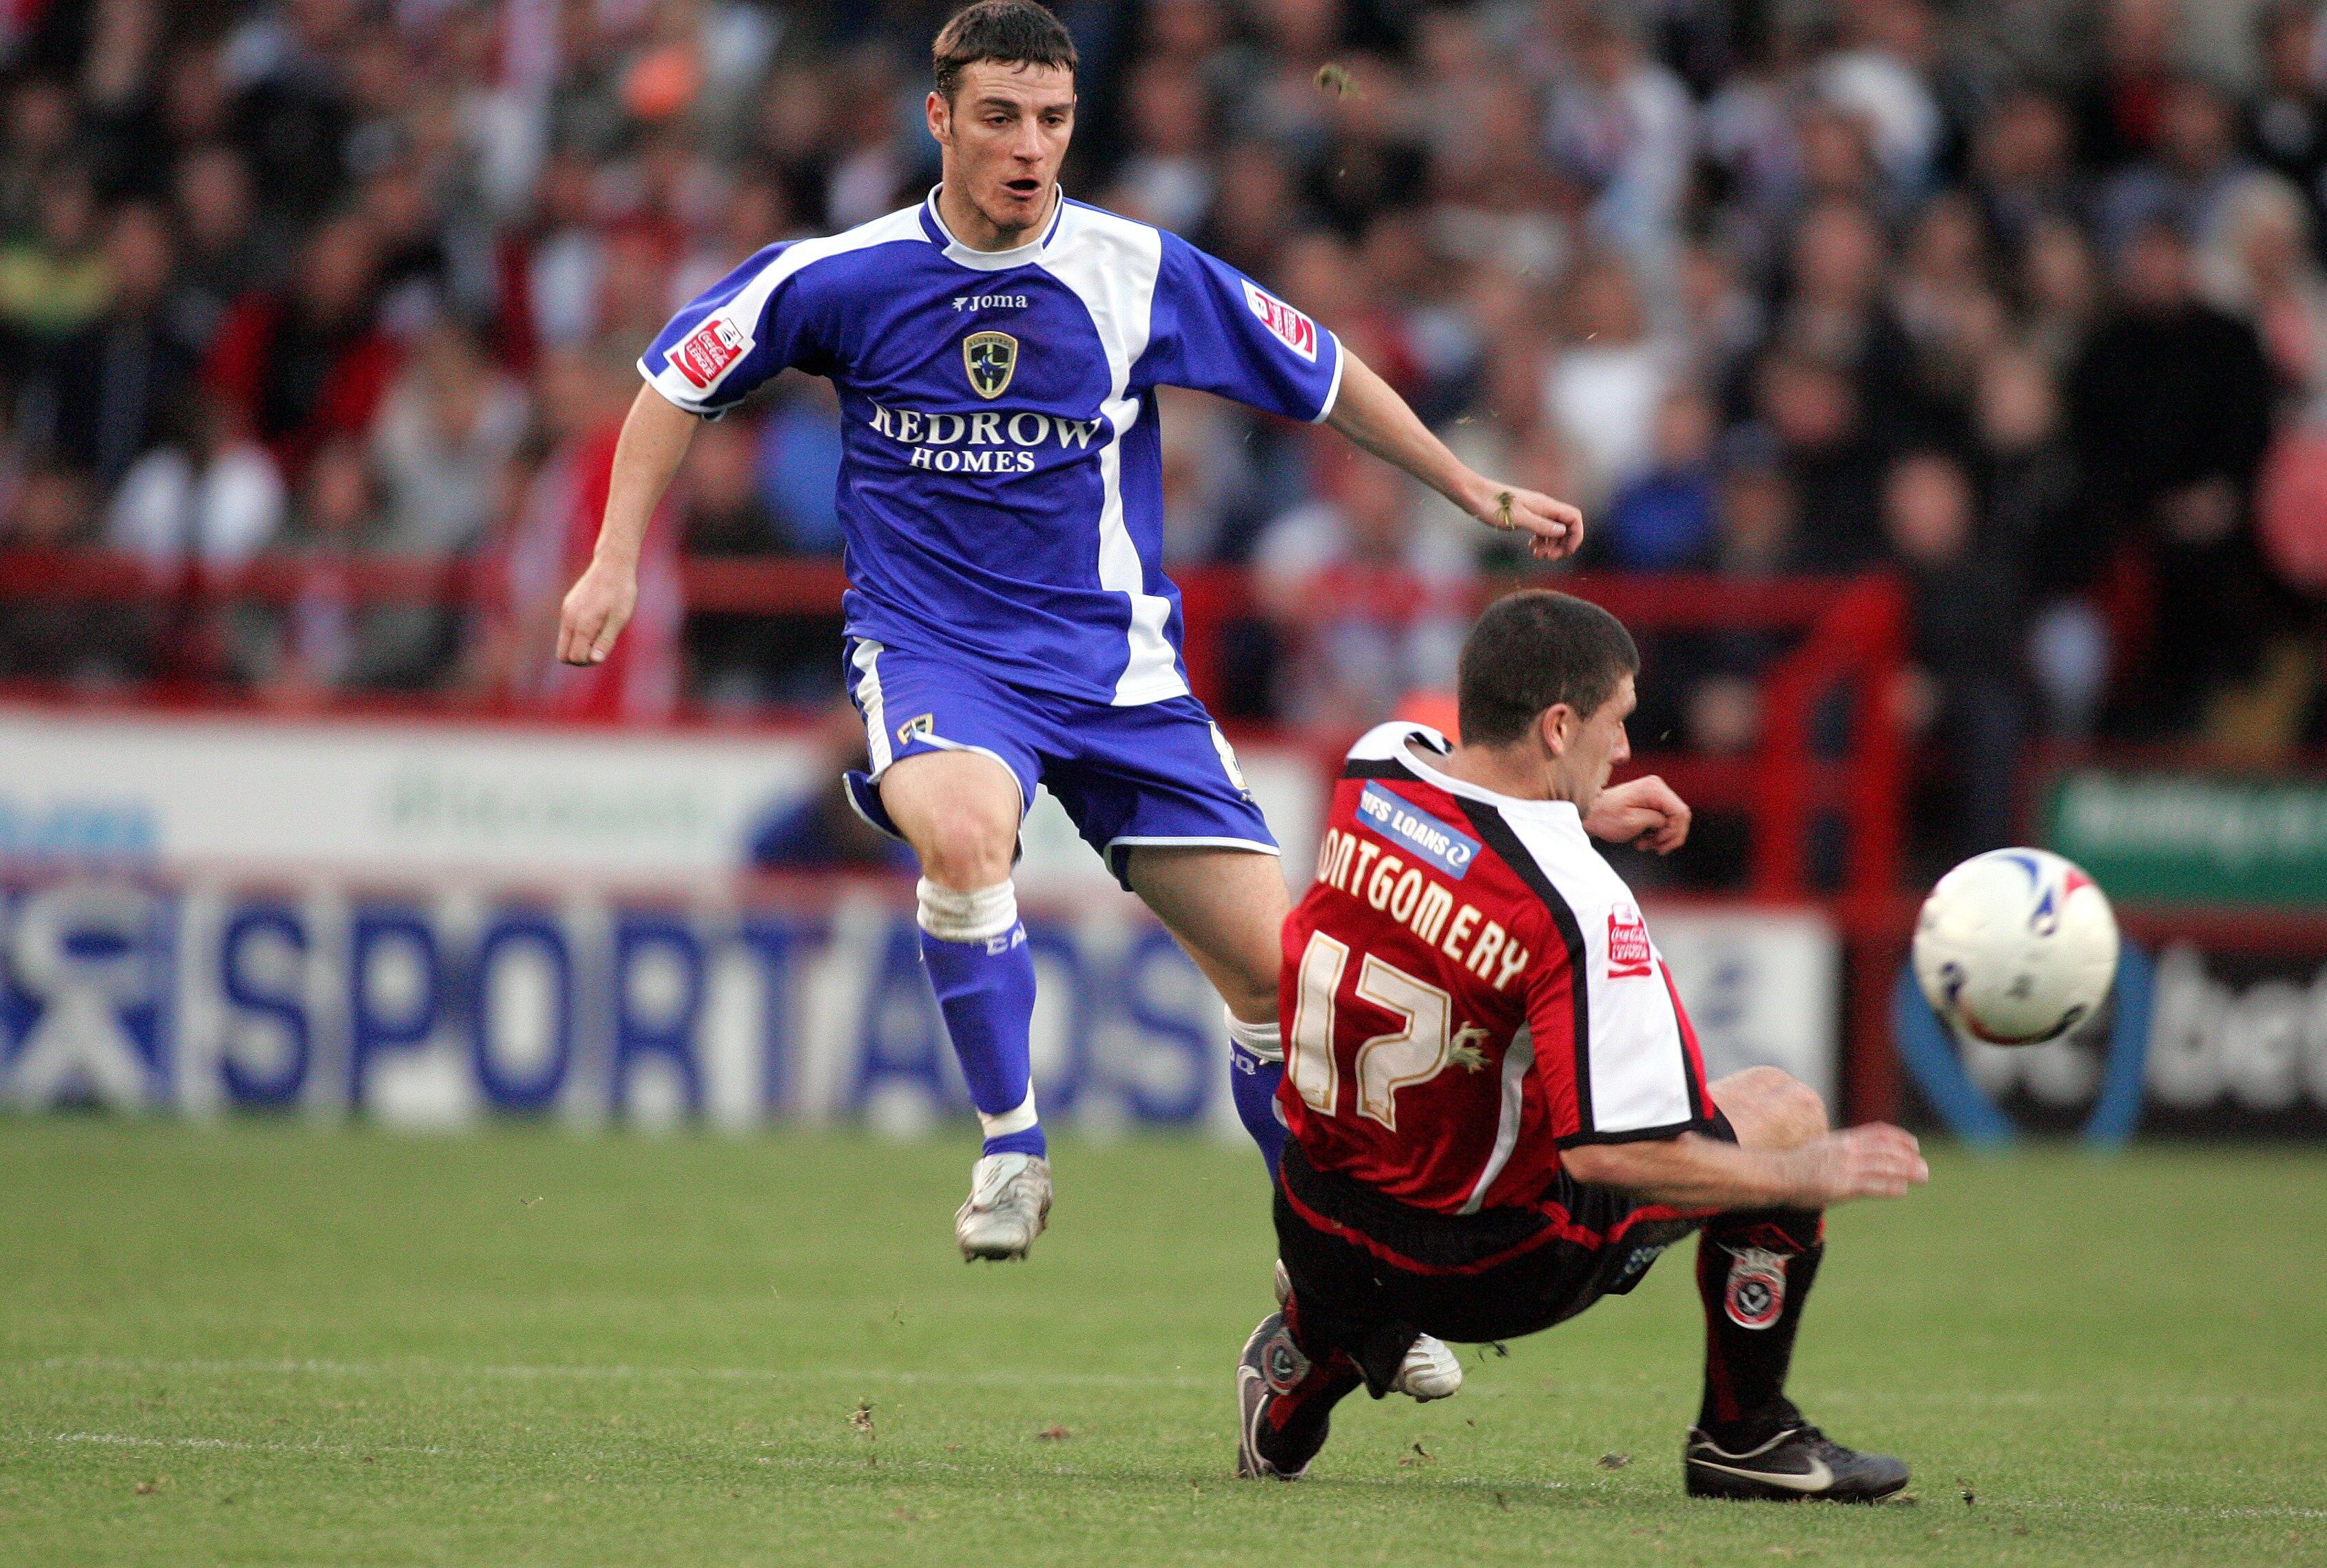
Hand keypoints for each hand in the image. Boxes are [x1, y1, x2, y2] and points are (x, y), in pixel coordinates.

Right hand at [557, 557, 636, 665]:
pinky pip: (567, 628)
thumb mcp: (619, 618)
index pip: (574, 657)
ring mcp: (566, 611)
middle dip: (579, 657)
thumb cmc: (620, 593)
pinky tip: (596, 620)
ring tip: (600, 631)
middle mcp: (569, 619)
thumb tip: (594, 660)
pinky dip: (578, 632)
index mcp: (583, 624)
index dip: (589, 661)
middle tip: (600, 647)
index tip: (603, 651)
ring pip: (563, 641)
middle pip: (563, 654)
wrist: (612, 565)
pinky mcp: (567, 605)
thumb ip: (605, 640)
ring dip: (579, 644)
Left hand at [1467, 476, 1584, 561]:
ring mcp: (1534, 511)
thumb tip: (1562, 532)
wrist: (1473, 495)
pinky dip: (1540, 540)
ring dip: (1550, 545)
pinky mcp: (1525, 516)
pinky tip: (1531, 549)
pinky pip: (1540, 529)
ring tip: (1537, 555)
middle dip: (1562, 544)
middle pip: (1565, 526)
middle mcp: (1543, 507)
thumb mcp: (1518, 518)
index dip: (1576, 535)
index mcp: (1545, 505)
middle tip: (1549, 558)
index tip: (1567, 551)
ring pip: (1552, 530)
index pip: (1574, 517)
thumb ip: (1541, 525)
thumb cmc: (1492, 505)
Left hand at [1584, 774, 1690, 852]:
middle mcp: (1657, 787)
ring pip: (1673, 820)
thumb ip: (1656, 820)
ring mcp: (1654, 793)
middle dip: (1669, 836)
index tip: (1657, 842)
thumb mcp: (1632, 822)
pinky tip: (1643, 840)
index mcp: (1654, 789)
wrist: (1588, 813)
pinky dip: (1657, 833)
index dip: (1674, 831)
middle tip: (1654, 848)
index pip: (1681, 812)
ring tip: (1644, 845)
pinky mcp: (1651, 801)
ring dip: (1662, 837)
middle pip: (1680, 816)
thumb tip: (1669, 822)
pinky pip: (1664, 819)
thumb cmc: (1605, 818)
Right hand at [1784, 1124, 1927, 1205]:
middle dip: (1909, 1158)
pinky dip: (1889, 1187)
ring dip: (1906, 1171)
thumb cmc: (1796, 1165)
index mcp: (1843, 1140)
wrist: (1776, 1175)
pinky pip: (1872, 1185)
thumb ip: (1841, 1149)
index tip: (1914, 1145)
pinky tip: (1902, 1190)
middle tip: (1924, 1168)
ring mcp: (1845, 1168)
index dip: (1899, 1138)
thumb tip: (1857, 1152)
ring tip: (1922, 1176)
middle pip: (1886, 1150)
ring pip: (1884, 1166)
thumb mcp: (1821, 1148)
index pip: (1878, 1133)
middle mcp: (1847, 1151)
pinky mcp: (1842, 1186)